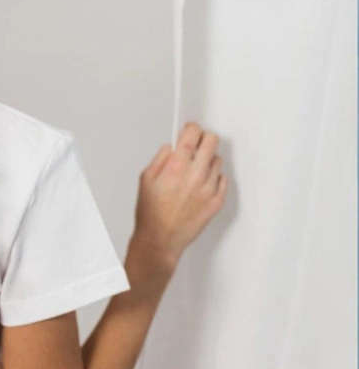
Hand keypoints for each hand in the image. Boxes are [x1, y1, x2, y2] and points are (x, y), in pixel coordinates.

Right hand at [133, 121, 227, 272]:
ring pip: (218, 160)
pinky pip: (222, 180)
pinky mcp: (216, 201)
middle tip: (198, 144)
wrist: (160, 240)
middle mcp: (195, 175)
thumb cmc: (151, 214)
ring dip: (208, 160)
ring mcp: (208, 189)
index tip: (190, 130)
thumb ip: (161, 158)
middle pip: (212, 141)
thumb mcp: (146, 179)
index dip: (191, 128)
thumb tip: (173, 147)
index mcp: (176, 167)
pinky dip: (214, 178)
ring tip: (195, 171)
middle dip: (204, 139)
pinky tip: (201, 185)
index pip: (193, 134)